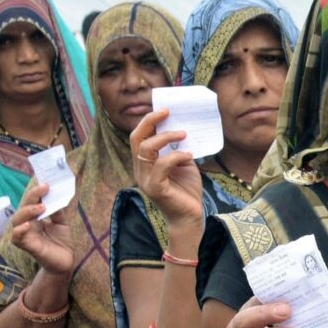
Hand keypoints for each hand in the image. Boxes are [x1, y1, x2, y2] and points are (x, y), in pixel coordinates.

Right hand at [9, 184, 74, 275]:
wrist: (66, 262)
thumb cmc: (61, 242)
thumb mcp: (62, 223)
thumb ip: (57, 211)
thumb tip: (54, 197)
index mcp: (35, 218)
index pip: (31, 203)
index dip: (36, 192)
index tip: (46, 184)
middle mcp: (28, 225)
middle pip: (22, 209)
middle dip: (31, 197)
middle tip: (43, 189)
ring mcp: (26, 236)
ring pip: (16, 221)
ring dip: (27, 212)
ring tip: (41, 207)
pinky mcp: (28, 247)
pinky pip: (17, 239)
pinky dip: (19, 231)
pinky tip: (27, 225)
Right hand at [130, 109, 202, 227]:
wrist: (190, 216)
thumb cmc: (186, 191)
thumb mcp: (183, 164)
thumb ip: (178, 149)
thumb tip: (182, 130)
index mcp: (144, 164)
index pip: (138, 138)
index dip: (148, 122)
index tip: (164, 110)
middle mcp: (140, 170)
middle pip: (136, 139)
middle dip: (150, 122)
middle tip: (168, 113)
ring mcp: (145, 180)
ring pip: (146, 150)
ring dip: (166, 137)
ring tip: (183, 134)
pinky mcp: (155, 188)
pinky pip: (161, 165)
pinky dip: (175, 156)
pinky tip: (189, 155)